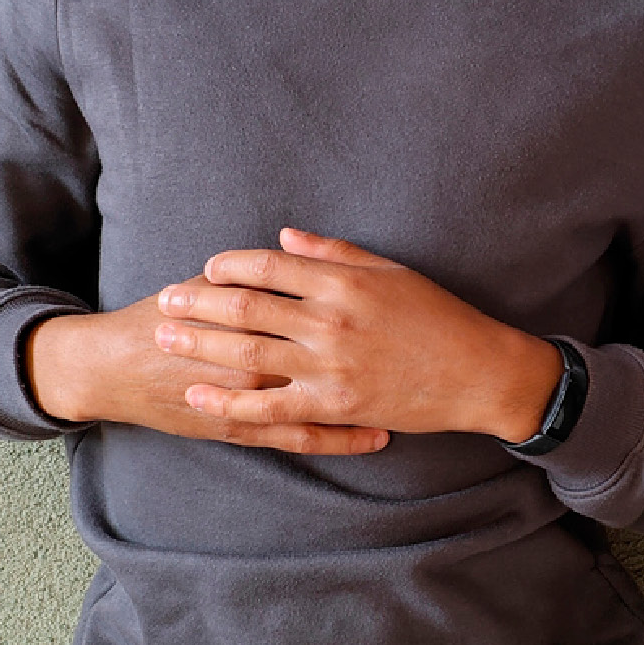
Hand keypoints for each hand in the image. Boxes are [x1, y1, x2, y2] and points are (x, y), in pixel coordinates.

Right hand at [24, 281, 388, 455]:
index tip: (411, 312)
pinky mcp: (240, 431)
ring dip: (373, 402)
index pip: (320, 308)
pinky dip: (341, 440)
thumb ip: (257, 271)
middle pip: (330, 356)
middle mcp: (256, 358)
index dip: (369, 312)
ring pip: (324, 403)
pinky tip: (376, 437)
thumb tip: (297, 248)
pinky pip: (299, 439)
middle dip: (380, 357)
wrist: (113, 365)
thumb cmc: (165, 315)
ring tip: (418, 399)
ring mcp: (249, 400)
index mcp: (252, 314)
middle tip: (429, 354)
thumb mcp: (210, 281)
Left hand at [151, 229, 563, 449]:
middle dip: (199, 301)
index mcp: (344, 282)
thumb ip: (335, 253)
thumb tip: (284, 238)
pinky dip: (228, 400)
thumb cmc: (439, 317)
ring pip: (247, 351)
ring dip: (200, 342)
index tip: (208, 268)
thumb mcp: (392, 272)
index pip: (270, 266)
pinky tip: (199, 394)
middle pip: (247, 306)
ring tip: (166, 335)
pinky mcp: (332, 406)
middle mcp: (330, 321)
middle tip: (166, 298)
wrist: (477, 373)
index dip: (231, 265)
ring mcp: (329, 366)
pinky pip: (268, 406)